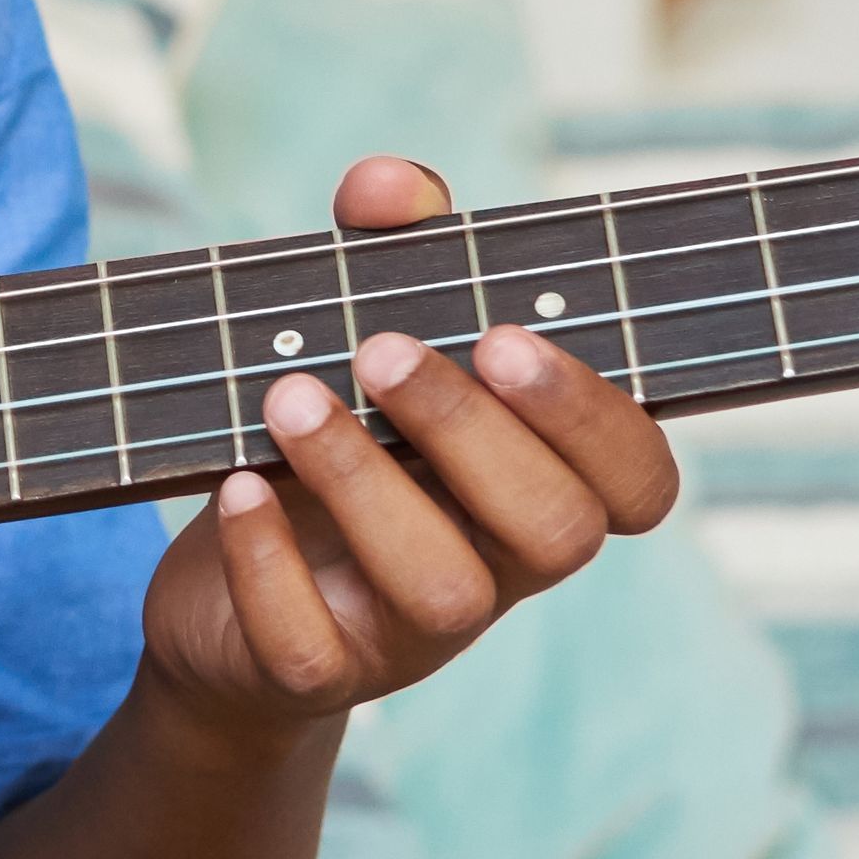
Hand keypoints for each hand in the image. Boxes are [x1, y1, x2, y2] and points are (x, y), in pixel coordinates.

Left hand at [136, 155, 680, 731]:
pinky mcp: (314, 673)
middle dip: (474, 432)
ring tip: (290, 397)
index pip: (639, 483)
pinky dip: (269, 562)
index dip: (597, 420)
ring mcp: (409, 635)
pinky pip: (313, 648)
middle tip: (382, 348)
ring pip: (443, 590)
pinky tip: (237, 485)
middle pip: (554, 532)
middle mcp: (496, 569)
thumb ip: (395, 252)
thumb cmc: (331, 447)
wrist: (219, 602)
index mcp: (535, 487)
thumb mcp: (365, 342)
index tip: (506, 337)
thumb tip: (388, 184)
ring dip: (366, 482)